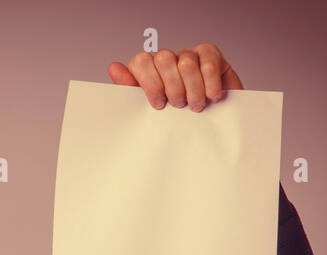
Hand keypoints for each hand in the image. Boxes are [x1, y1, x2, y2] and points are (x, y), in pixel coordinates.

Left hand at [107, 42, 243, 110]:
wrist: (213, 128)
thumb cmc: (180, 121)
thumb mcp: (152, 112)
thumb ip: (132, 91)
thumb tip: (114, 67)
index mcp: (149, 72)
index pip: (141, 62)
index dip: (150, 83)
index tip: (159, 104)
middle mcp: (167, 60)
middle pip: (163, 59)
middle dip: (172, 88)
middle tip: (179, 105)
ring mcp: (188, 54)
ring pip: (186, 64)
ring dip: (193, 91)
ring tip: (196, 106)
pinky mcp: (209, 54)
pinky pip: (207, 64)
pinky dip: (210, 85)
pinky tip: (212, 96)